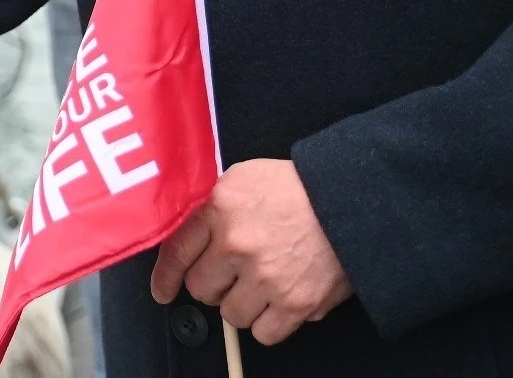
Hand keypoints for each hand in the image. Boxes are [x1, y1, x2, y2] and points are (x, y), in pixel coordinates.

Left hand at [150, 159, 352, 345]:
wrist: (350, 202)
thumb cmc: (297, 188)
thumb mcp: (243, 179)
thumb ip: (213, 208)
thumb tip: (191, 238)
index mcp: (220, 209)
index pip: (177, 252)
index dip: (165, 277)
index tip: (162, 290)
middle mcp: (237, 244)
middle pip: (201, 289)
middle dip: (213, 285)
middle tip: (232, 275)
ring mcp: (266, 277)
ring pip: (231, 314)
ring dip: (242, 304)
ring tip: (262, 283)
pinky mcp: (295, 303)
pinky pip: (263, 333)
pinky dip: (269, 323)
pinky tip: (279, 300)